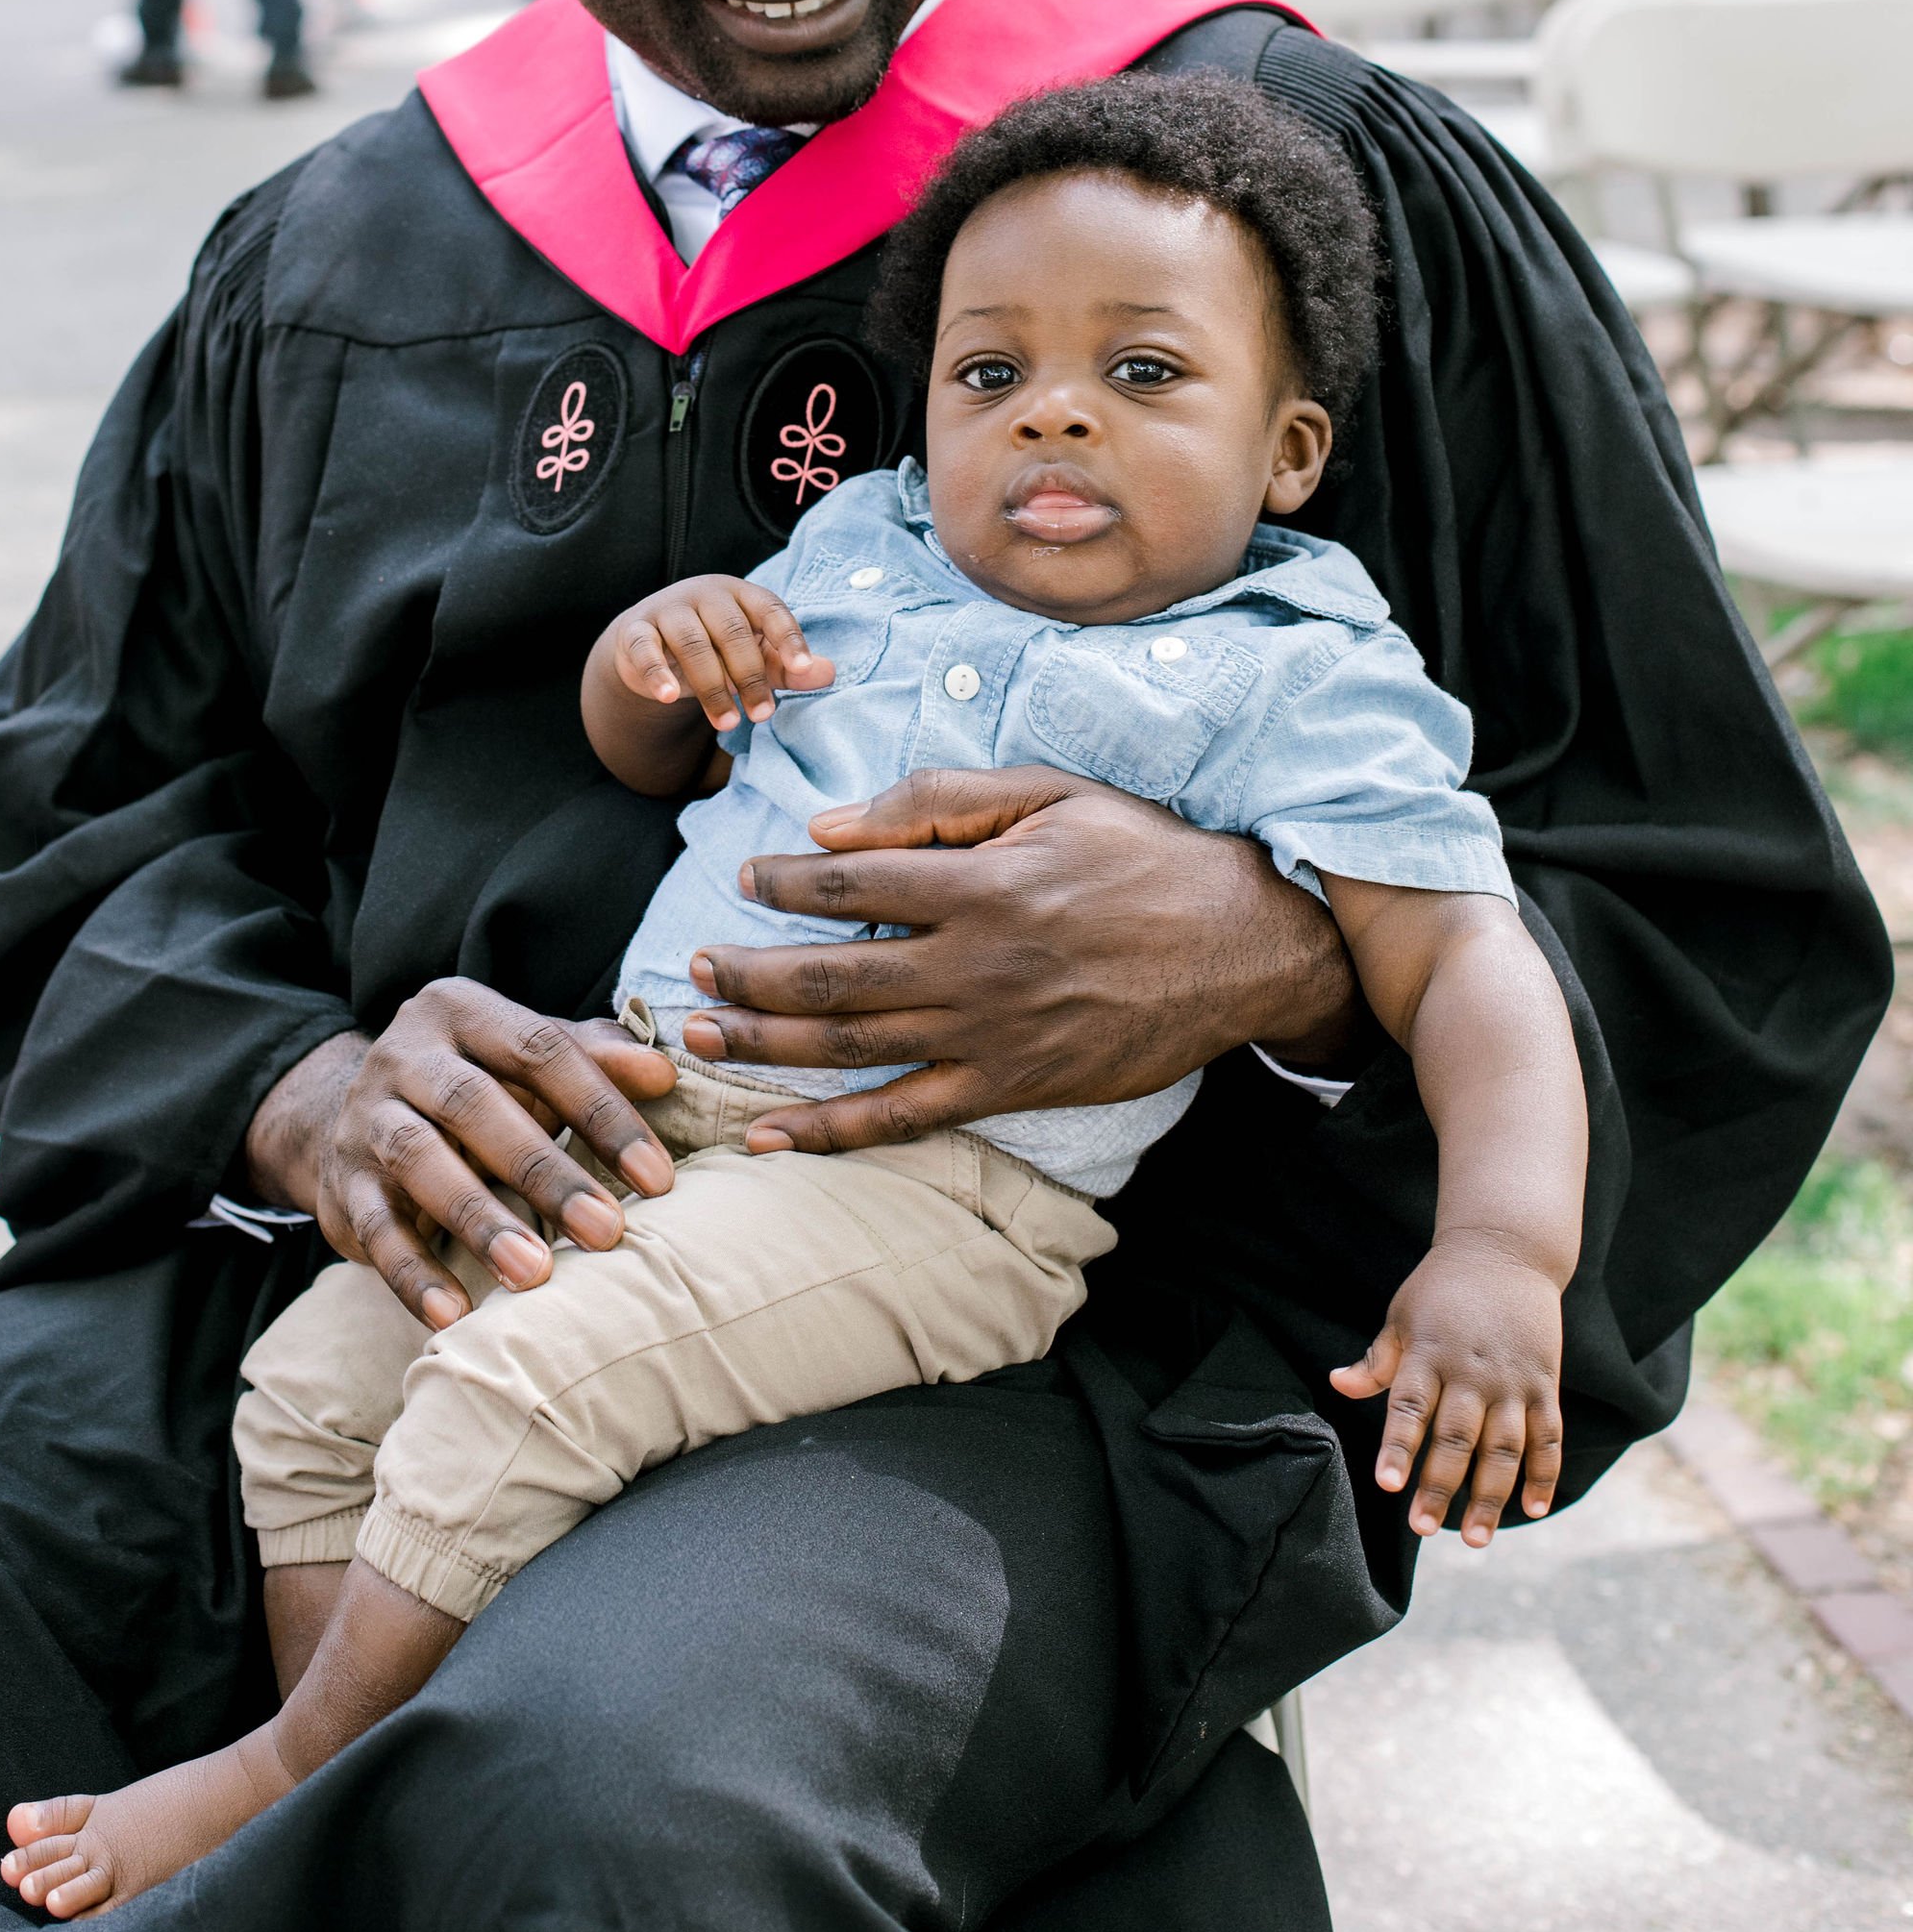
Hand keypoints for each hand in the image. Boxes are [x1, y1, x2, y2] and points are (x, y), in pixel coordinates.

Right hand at [241, 987, 675, 1329]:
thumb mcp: (527, 1060)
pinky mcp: (343, 1185)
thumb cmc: (475, 1085)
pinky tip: (454, 1316)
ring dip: (480, 1221)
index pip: (540, 1049)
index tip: (656, 1178)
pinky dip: (412, 1275)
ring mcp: (365, 1118)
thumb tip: (663, 1073)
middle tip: (607, 1232)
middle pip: (475, 1105)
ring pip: (419, 1162)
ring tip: (536, 1274)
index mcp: (460, 1010)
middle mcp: (405, 1054)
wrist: (354, 1117)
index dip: (602, 1110)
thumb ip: (594, 1059)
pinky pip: (374, 1230)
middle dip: (545, 1171)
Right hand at [611, 574, 831, 732]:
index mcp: (741, 594)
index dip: (787, 637)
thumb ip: (789, 665)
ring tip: (727, 722)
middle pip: (732, 631)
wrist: (652, 646)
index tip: (800, 668)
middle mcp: (705, 595)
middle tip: (763, 715)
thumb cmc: (716, 648)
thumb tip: (829, 673)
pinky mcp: (635, 632)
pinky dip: (657, 673)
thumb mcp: (756, 656)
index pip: (770, 608)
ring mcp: (668, 610)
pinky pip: (645, 650)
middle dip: (749, 676)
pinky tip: (669, 698)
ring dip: (712, 686)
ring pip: (692, 644)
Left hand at [678, 768, 1362, 1149]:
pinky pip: (903, 1119)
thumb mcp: (1049, 794)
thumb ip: (936, 805)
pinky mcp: (1010, 1089)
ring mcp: (990, 1038)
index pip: (849, 887)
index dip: (784, 885)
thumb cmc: (1142, 856)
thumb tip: (828, 829)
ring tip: (700, 1038)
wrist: (1239, 946)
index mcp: (981, 886)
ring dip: (764, 1048)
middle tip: (693, 972)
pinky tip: (770, 1136)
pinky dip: (829, 1133)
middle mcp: (975, 968)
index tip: (747, 879)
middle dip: (748, 978)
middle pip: (829, 979)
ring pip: (850, 1053)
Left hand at [1329, 1231, 1564, 1545]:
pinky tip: (1534, 1509)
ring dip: (1490, 1496)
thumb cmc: (1442, 1287)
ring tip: (1474, 1538)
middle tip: (1423, 1527)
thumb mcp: (1401, 1314)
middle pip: (1456, 1438)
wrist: (1505, 1251)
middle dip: (1439, 1486)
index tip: (1387, 1484)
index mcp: (1429, 1353)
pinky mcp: (1544, 1384)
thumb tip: (1338, 1383)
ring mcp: (1512, 1380)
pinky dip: (1543, 1474)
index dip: (1398, 1447)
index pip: (1409, 1407)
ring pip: (1503, 1448)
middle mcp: (1471, 1371)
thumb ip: (1377, 1359)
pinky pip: (1547, 1436)